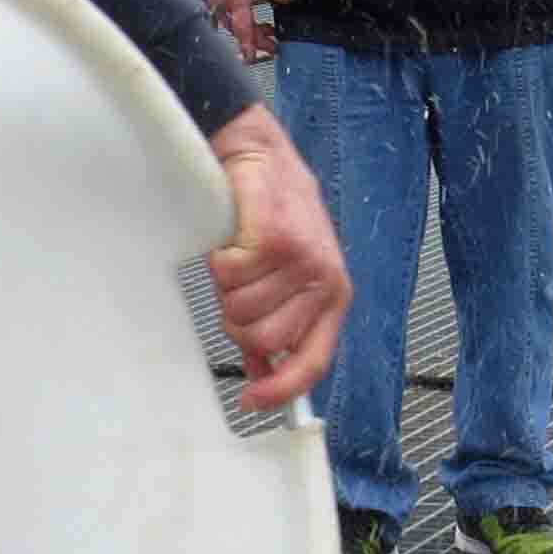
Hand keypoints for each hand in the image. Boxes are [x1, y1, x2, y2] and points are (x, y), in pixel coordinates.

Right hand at [204, 0, 292, 62]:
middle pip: (241, 30)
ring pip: (235, 25)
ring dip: (252, 30)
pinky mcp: (214, 0)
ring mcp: (217, 3)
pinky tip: (252, 22)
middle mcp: (225, 3)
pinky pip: (226, 18)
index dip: (248, 44)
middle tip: (273, 45)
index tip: (250, 58)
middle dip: (258, 39)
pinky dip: (239, 22)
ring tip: (268, 30)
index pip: (243, 27)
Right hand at [208, 105, 347, 409]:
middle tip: (234, 290)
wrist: (259, 152)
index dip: (282, 389)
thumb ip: (279, 324)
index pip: (314, 360)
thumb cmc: (272, 212)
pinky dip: (219, 260)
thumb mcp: (286, 274)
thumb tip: (263, 373)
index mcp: (333, 295)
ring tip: (237, 257)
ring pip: (239, 310)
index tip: (252, 402)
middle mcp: (324, 280)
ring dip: (226, 287)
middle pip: (262, 339)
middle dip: (236, 320)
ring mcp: (302, 260)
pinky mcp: (274, 238)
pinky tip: (231, 238)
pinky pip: (228, 276)